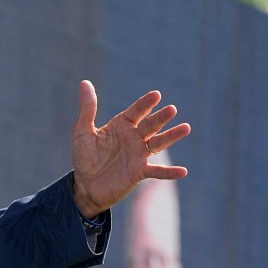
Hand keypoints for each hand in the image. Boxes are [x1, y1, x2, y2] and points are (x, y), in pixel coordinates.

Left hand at [70, 80, 190, 218]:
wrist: (84, 185)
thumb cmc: (84, 156)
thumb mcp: (82, 131)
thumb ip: (87, 108)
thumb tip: (84, 82)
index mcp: (121, 125)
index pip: (136, 111)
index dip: (146, 103)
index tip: (156, 94)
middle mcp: (133, 138)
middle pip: (150, 125)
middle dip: (161, 117)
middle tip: (172, 109)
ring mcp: (138, 155)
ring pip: (158, 143)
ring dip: (171, 136)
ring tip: (186, 128)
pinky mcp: (139, 173)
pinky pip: (157, 172)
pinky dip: (169, 172)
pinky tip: (183, 171)